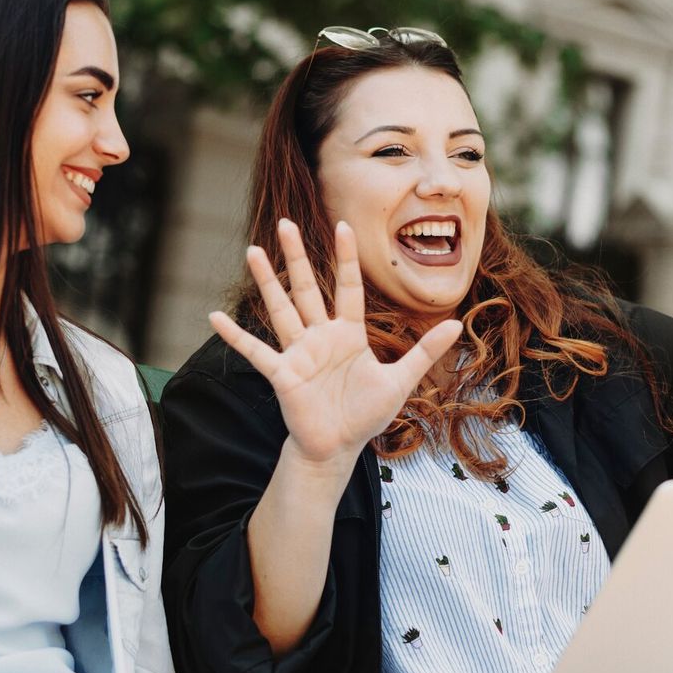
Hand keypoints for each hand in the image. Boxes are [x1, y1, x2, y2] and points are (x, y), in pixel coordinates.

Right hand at [208, 219, 461, 470]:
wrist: (337, 449)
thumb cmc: (365, 415)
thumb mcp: (400, 380)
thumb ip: (424, 351)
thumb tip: (457, 324)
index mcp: (348, 334)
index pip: (346, 287)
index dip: (344, 258)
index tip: (342, 226)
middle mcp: (320, 337)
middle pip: (306, 288)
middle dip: (296, 256)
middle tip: (284, 223)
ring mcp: (298, 353)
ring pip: (280, 309)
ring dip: (266, 281)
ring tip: (252, 251)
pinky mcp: (282, 374)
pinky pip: (255, 351)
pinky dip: (235, 336)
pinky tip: (214, 316)